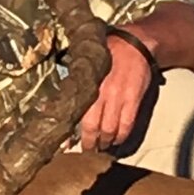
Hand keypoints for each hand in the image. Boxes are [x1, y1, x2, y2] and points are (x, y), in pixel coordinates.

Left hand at [78, 34, 153, 151]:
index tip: (69, 145)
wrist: (135, 44)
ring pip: (110, 129)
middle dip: (91, 143)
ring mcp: (119, 97)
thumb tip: (58, 103)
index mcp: (87, 85)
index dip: (74, 134)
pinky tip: (117, 140)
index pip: (78, 115)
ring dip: (106, 143)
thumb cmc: (107, 52)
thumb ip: (77, 83)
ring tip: (102, 147)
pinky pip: (127, 125)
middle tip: (89, 150)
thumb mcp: (87, 65)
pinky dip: (122, 136)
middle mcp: (101, 93)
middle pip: (94, 127)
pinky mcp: (134, 99)